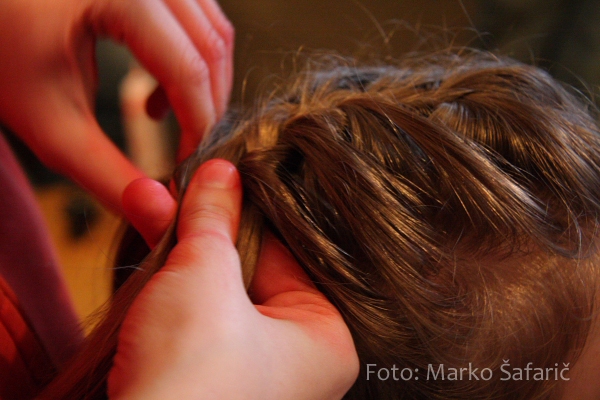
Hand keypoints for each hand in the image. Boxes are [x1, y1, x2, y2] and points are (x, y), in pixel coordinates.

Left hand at [0, 0, 232, 212]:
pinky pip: (200, 21)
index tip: (186, 170)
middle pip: (213, 48)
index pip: (189, 69)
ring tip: (164, 118)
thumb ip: (106, 174)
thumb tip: (162, 214)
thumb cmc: (3, 51)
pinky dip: (194, 62)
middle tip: (185, 151)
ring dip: (203, 86)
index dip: (198, 128)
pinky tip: (160, 88)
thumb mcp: (51, 122)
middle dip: (207, 109)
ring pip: (214, 33)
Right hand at [108, 159, 358, 398]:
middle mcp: (296, 359)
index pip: (290, 252)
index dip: (252, 209)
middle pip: (251, 268)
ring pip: (218, 290)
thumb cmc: (194, 373)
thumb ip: (215, 218)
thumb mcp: (206, 275)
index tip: (225, 176)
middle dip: (207, 225)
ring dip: (180, 247)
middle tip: (180, 184)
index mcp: (325, 338)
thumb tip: (222, 172)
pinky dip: (171, 285)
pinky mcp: (209, 381)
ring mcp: (251, 373)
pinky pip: (197, 319)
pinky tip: (149, 246)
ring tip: (148, 199)